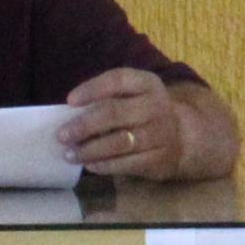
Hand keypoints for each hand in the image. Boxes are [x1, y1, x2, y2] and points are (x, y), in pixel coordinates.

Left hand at [62, 66, 183, 179]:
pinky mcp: (158, 159)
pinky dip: (104, 165)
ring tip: (69, 154)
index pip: (118, 79)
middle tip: (62, 135)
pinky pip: (126, 164)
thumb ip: (108, 98)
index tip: (69, 101)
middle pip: (115, 113)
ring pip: (119, 142)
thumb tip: (68, 114)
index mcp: (146, 83)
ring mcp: (159, 134)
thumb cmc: (144, 112)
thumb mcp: (134, 95)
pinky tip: (89, 165)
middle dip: (84, 125)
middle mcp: (155, 106)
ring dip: (90, 150)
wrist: (183, 137)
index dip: (92, 89)